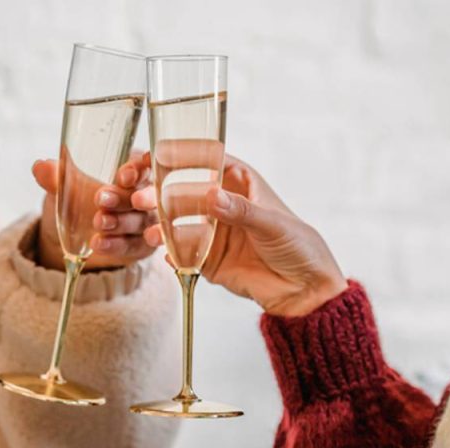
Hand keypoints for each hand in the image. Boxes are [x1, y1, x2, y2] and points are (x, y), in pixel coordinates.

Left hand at [32, 152, 157, 270]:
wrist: (73, 236)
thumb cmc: (77, 200)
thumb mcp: (65, 187)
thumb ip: (56, 176)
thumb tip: (40, 167)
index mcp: (131, 171)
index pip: (143, 166)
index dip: (136, 171)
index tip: (122, 176)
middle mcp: (144, 195)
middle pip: (143, 195)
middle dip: (123, 197)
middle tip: (101, 199)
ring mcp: (145, 222)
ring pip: (139, 221)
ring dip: (119, 222)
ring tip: (98, 222)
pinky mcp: (142, 246)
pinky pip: (133, 245)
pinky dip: (116, 245)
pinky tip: (99, 243)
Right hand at [135, 149, 346, 316]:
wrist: (304, 290)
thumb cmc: (298, 245)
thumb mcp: (271, 223)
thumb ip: (240, 210)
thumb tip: (211, 195)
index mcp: (239, 183)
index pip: (206, 162)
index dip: (182, 157)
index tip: (157, 156)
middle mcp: (222, 204)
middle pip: (184, 191)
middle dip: (162, 194)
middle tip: (145, 199)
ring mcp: (212, 232)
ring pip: (178, 223)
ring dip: (161, 226)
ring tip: (153, 232)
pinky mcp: (207, 260)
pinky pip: (183, 254)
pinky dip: (172, 254)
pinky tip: (167, 254)